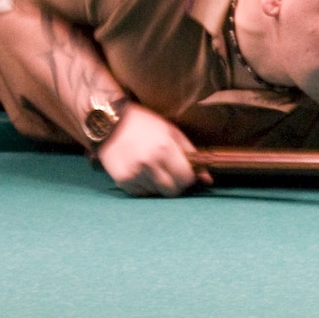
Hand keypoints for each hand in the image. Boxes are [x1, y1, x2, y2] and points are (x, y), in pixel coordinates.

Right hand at [95, 104, 212, 196]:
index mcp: (164, 149)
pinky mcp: (122, 181)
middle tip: (170, 173)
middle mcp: (149, 163)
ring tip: (151, 167)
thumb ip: (191, 154)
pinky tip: (140, 171)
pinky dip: (144, 186)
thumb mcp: (172, 132)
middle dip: (176, 185)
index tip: (185, 172)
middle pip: (172, 191)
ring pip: (156, 194)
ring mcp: (134, 174)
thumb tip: (208, 179)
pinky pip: (141, 194)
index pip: (186, 179)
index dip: (188, 177)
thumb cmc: (145, 124)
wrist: (110, 123)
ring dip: (158, 184)